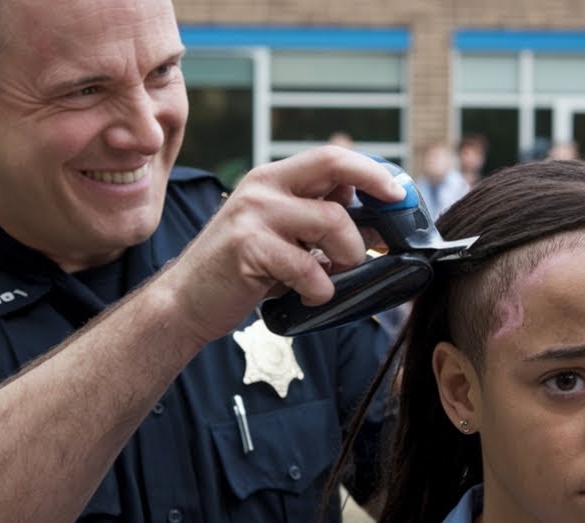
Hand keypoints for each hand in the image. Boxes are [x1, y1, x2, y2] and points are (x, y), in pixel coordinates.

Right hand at [165, 146, 406, 346]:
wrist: (186, 301)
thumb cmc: (241, 271)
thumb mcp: (282, 237)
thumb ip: (317, 222)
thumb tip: (376, 222)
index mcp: (273, 179)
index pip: (330, 157)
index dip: (370, 171)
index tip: (398, 192)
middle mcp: (263, 187)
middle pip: (332, 166)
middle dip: (374, 188)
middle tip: (391, 225)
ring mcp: (254, 214)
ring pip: (332, 222)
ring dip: (348, 256)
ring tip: (334, 276)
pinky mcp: (248, 247)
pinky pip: (309, 267)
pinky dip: (320, 289)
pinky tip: (307, 297)